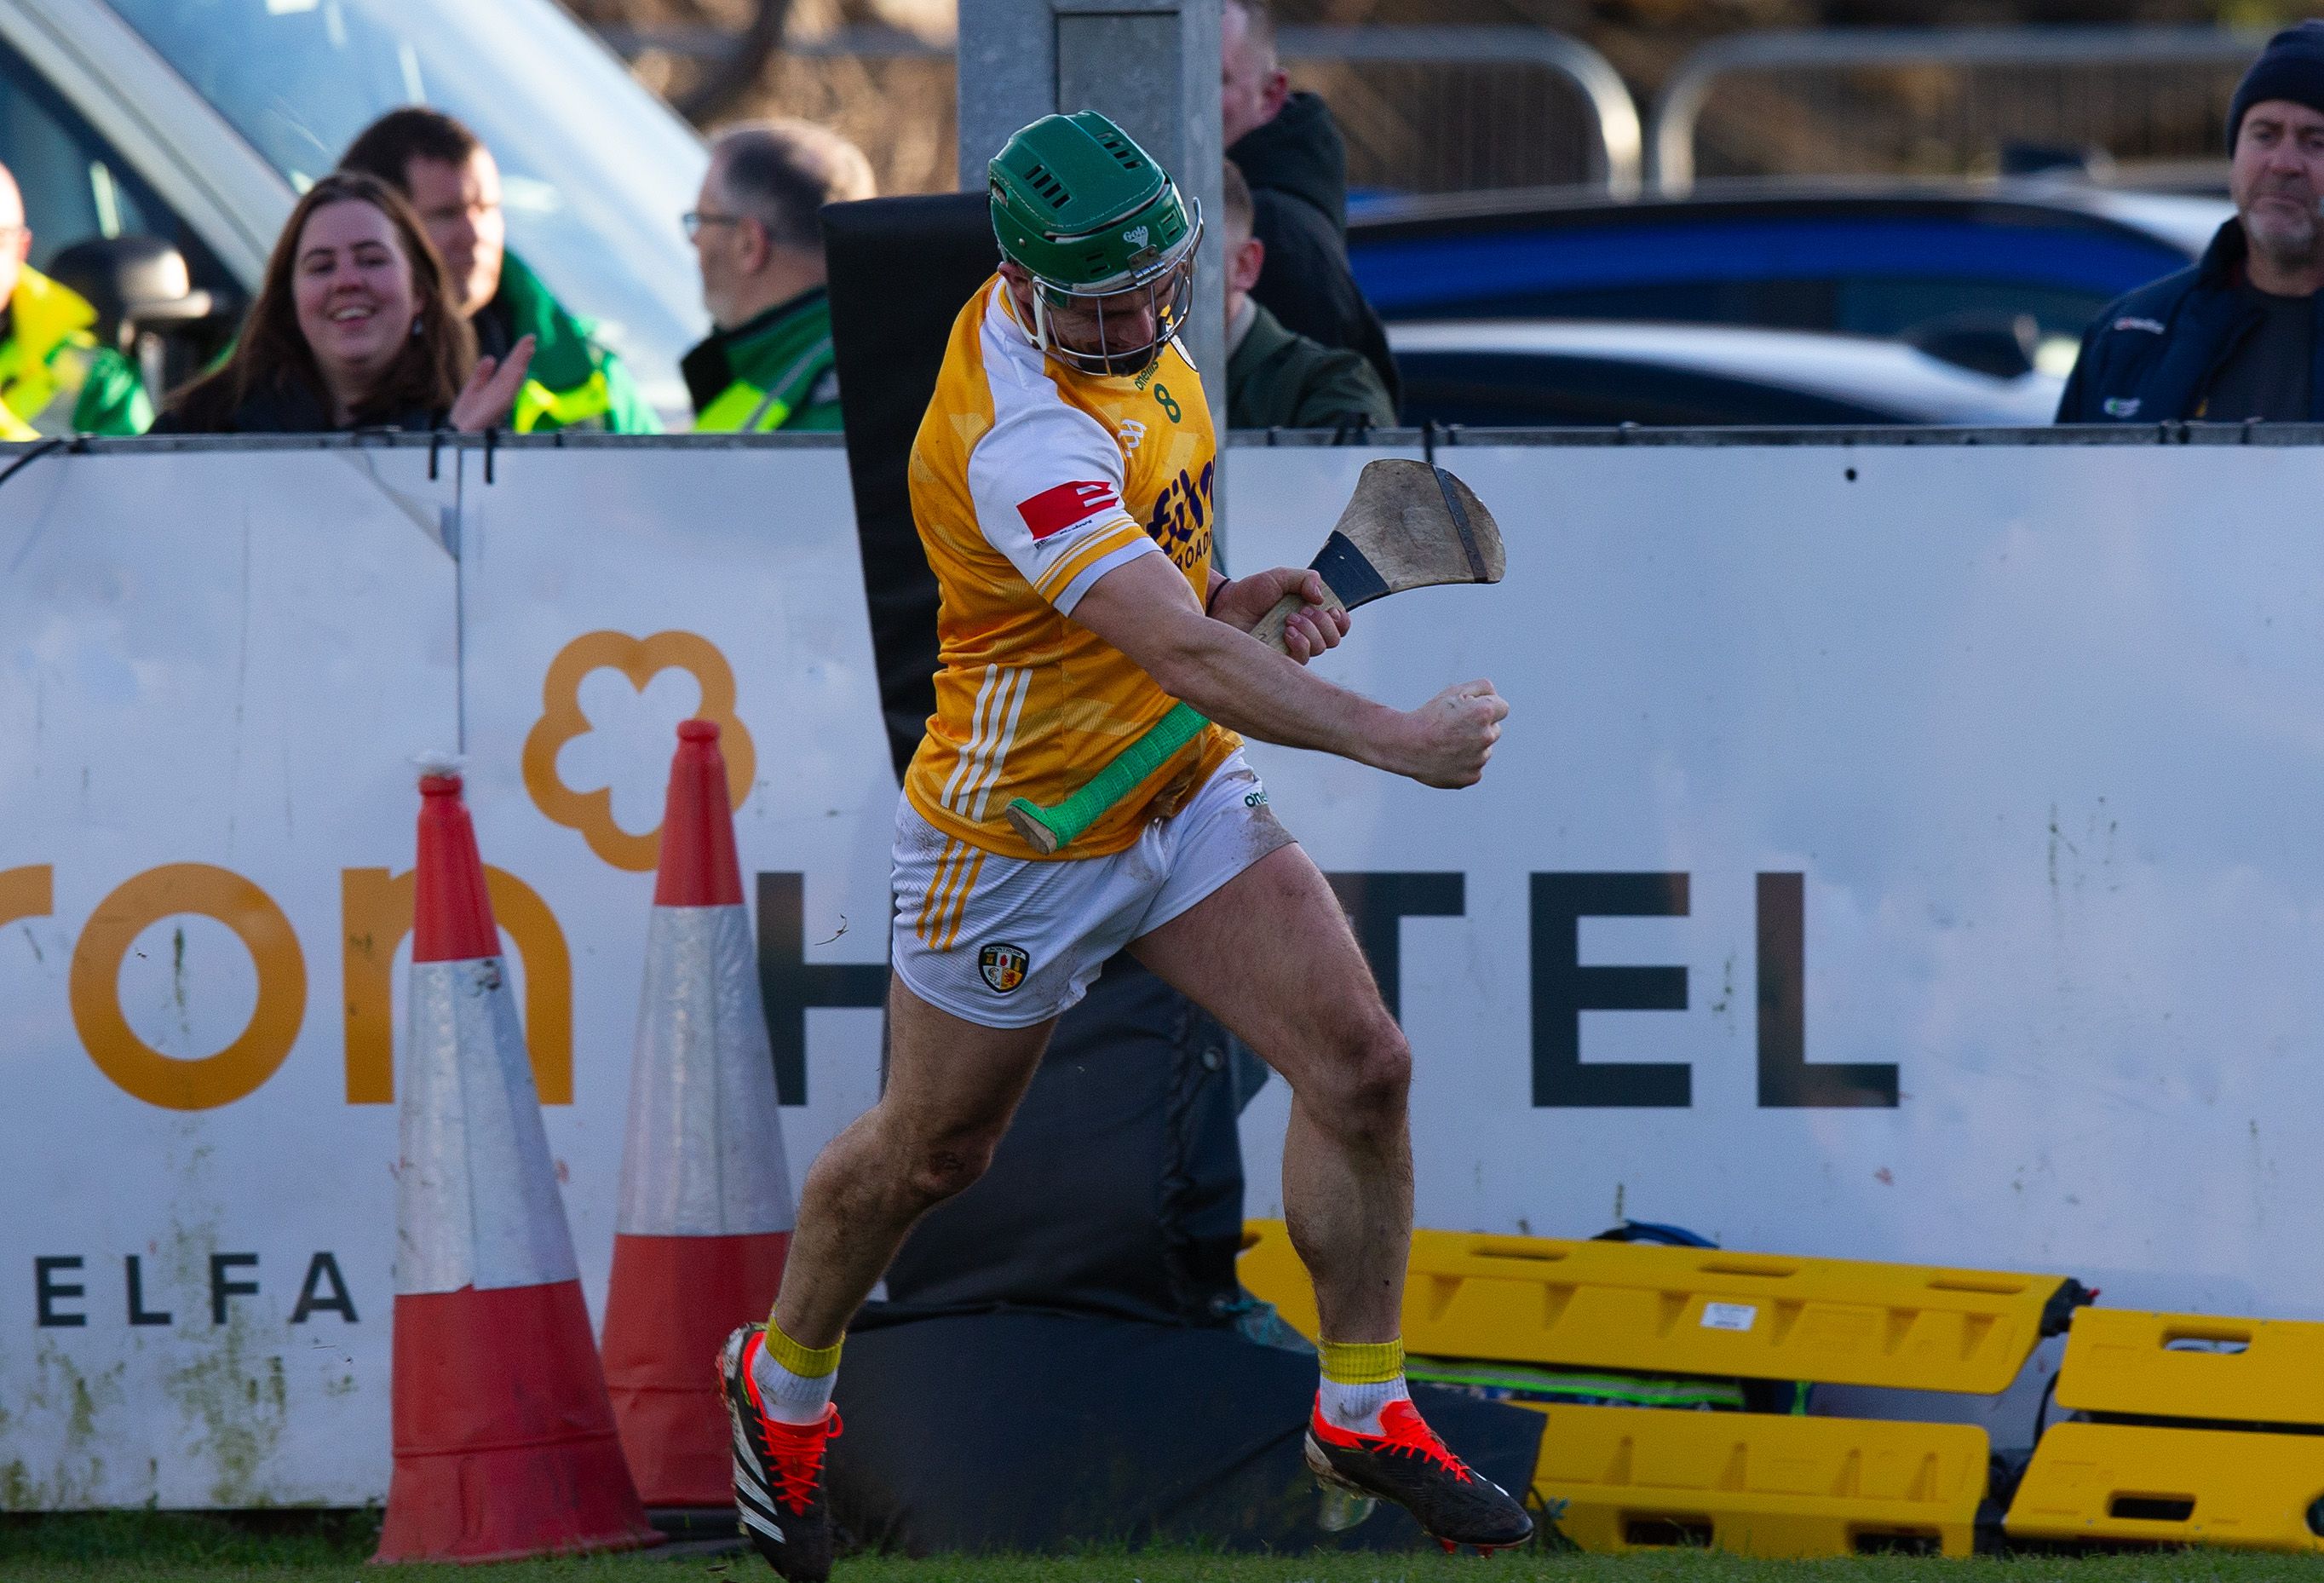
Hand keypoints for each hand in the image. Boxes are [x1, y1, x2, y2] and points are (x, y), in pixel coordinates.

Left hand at [451, 333, 536, 432]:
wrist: (457, 433)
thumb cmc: (465, 416)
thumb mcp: (472, 389)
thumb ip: (481, 375)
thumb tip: (491, 357)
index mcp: (495, 387)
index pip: (508, 367)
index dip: (517, 354)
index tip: (527, 340)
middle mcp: (501, 392)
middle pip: (513, 369)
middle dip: (522, 354)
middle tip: (531, 337)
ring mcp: (500, 400)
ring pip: (513, 378)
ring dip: (521, 363)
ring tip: (528, 348)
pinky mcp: (496, 408)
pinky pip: (507, 392)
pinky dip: (514, 381)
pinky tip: (519, 370)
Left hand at [1207, 567, 1350, 662]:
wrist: (1226, 605)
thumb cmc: (1252, 592)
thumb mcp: (1280, 577)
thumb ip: (1305, 579)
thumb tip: (1321, 597)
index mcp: (1310, 614)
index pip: (1339, 625)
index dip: (1341, 620)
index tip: (1331, 610)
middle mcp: (1305, 634)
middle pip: (1334, 639)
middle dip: (1323, 623)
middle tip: (1302, 611)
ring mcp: (1292, 649)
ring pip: (1320, 648)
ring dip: (1310, 630)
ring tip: (1289, 620)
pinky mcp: (1279, 661)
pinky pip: (1303, 660)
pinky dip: (1300, 644)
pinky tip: (1287, 633)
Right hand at [1392, 679, 1506, 787]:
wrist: (1406, 745)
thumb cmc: (1429, 716)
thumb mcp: (1455, 691)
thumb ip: (1483, 688)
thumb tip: (1496, 697)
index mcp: (1484, 713)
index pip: (1503, 708)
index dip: (1486, 706)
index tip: (1470, 710)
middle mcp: (1486, 737)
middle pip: (1494, 730)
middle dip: (1480, 727)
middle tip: (1454, 727)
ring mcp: (1479, 759)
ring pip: (1484, 750)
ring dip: (1472, 746)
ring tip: (1447, 743)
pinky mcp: (1472, 777)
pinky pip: (1474, 767)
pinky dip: (1464, 763)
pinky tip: (1446, 757)